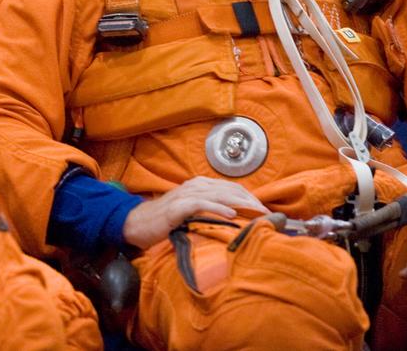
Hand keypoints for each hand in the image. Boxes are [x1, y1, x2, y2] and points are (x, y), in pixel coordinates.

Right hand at [122, 177, 265, 250]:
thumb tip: (235, 218)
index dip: (251, 197)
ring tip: (256, 212)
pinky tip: (232, 215)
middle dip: (251, 201)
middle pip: (230, 189)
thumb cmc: (166, 219)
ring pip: (219, 195)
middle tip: (268, 213)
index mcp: (200, 185)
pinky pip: (202, 204)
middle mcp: (195, 185)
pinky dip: (218, 208)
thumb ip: (210, 209)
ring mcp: (186, 194)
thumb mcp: (192, 211)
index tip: (266, 210)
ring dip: (241, 203)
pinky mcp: (178, 206)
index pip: (232, 188)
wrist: (139, 223)